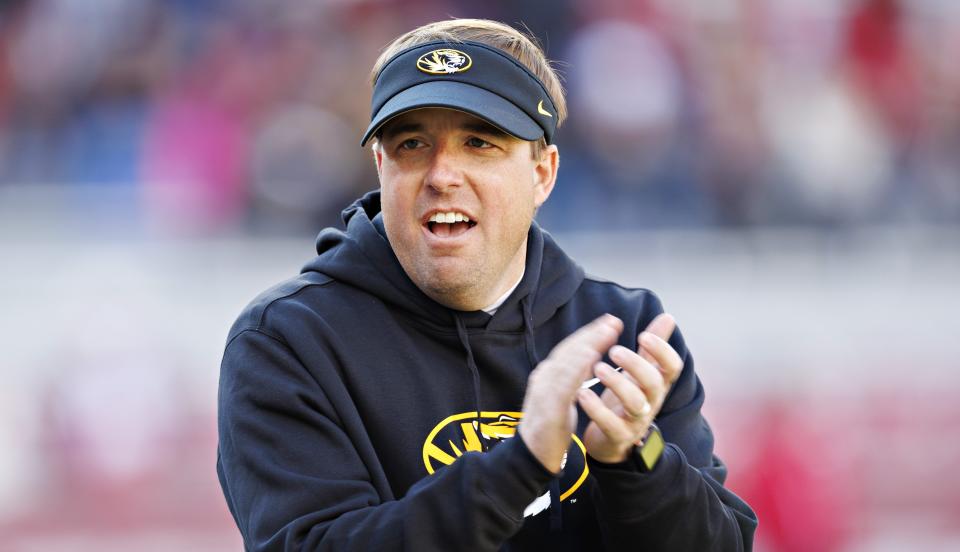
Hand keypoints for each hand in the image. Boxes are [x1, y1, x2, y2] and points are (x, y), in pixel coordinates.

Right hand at [518, 314, 621, 472]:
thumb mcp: (563, 398)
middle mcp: (544, 377)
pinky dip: (577, 368)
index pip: (570, 349)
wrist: (531, 457)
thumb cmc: (550, 428)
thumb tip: (589, 359)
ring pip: (566, 361)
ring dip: (587, 345)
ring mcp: (543, 390)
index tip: (609, 323)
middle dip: (592, 334)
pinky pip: (564, 383)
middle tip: (613, 321)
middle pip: (569, 349)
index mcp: (549, 375)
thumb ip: (574, 378)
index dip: (590, 334)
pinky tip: (592, 359)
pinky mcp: (547, 407)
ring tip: (606, 333)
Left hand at [577, 313, 682, 463]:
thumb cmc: (627, 400)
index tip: (644, 334)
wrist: (613, 441)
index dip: (662, 350)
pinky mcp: (618, 436)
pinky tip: (582, 393)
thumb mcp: (641, 372)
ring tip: (598, 368)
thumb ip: (652, 348)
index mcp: (656, 384)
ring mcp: (635, 421)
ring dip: (617, 383)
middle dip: (636, 364)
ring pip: (635, 403)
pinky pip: (611, 425)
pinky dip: (597, 409)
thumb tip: (668, 317)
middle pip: (654, 383)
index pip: (672, 367)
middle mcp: (650, 402)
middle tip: (614, 350)